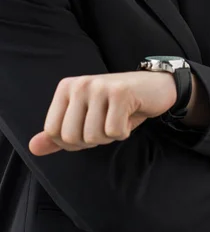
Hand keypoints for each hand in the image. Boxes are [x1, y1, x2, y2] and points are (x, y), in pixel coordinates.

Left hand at [29, 71, 176, 156]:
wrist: (154, 87)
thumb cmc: (117, 105)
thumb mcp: (85, 118)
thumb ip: (58, 134)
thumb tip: (33, 147)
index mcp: (66, 88)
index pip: (53, 132)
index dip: (72, 141)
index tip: (89, 126)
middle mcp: (80, 84)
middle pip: (71, 137)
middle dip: (91, 140)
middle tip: (106, 122)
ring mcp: (99, 86)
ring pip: (93, 136)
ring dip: (109, 136)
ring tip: (117, 117)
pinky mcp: (120, 92)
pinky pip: (114, 132)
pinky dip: (124, 132)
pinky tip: (129, 115)